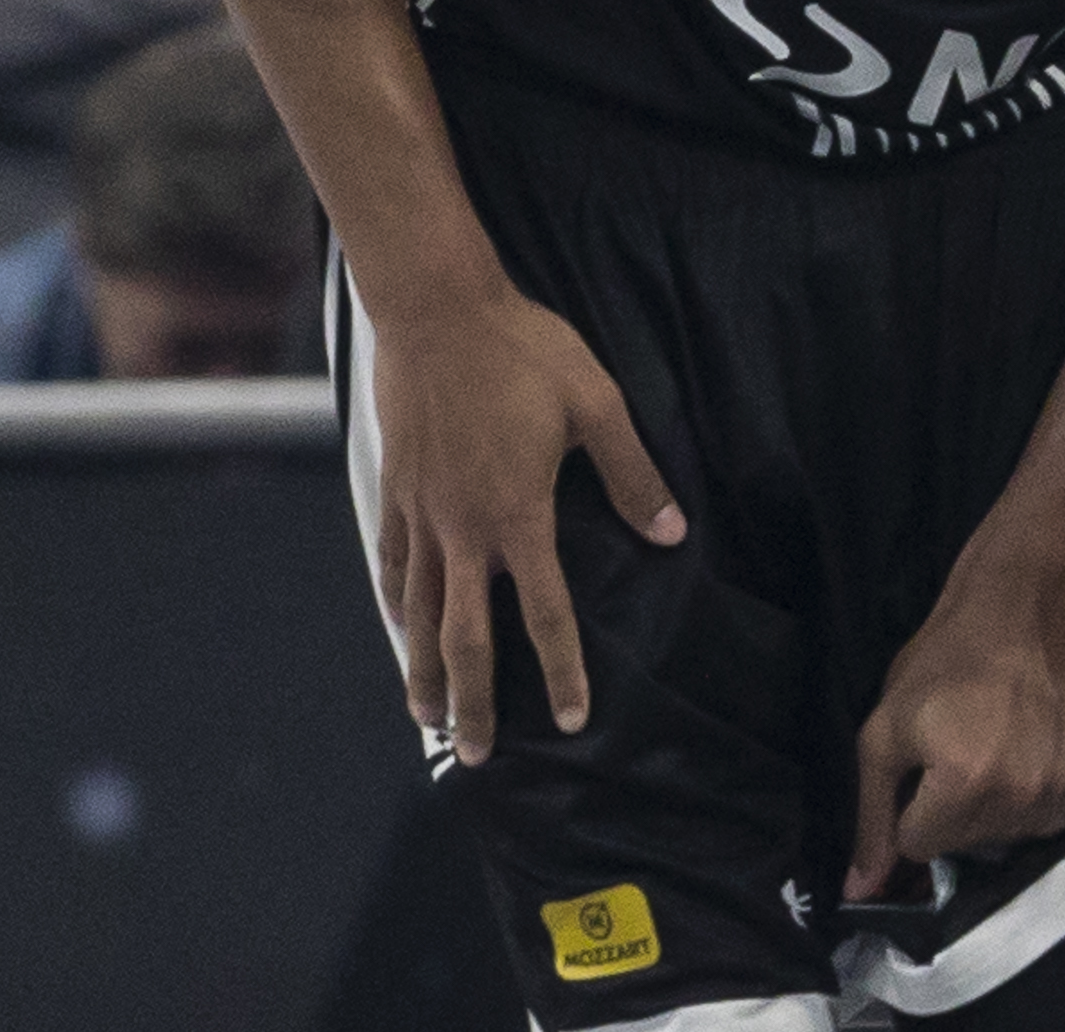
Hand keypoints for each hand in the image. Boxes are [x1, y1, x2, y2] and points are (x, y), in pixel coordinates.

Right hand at [368, 282, 683, 765]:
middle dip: (472, 702)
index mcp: (519, 516)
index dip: (560, 672)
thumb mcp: (595, 404)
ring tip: (426, 718)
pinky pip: (392, 561)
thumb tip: (672, 533)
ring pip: (420, 611)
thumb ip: (633, 474)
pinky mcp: (395, 487)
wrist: (435, 308)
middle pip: (466, 637)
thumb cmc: (524, 350)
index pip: (545, 615)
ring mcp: (422, 512)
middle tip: (474, 757)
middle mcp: (464, 529)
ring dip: (424, 669)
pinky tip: (400, 625)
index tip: (570, 720)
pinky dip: (397, 602)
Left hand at [846, 572, 1064, 899]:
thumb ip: (873, 818)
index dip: (912, 807)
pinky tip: (1033, 753)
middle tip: (961, 751)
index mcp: (963, 788)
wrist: (1022, 607)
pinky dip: (1038, 796)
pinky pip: (1052, 819)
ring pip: (1010, 837)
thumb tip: (860, 894)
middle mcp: (1021, 800)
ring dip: (996, 807)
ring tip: (999, 749)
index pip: (918, 846)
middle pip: (965, 846)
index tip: (924, 767)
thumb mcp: (884, 734)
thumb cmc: (942, 664)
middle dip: (952, 811)